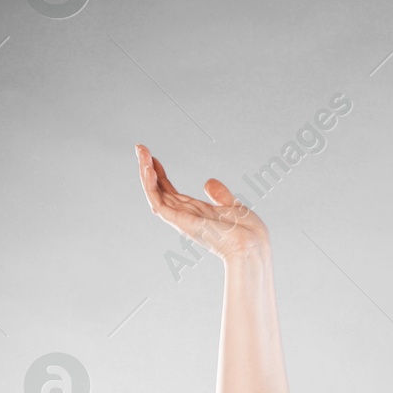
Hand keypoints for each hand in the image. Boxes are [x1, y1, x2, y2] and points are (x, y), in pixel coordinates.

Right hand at [135, 143, 269, 259]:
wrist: (253, 245)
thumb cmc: (248, 233)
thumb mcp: (233, 206)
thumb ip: (220, 195)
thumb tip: (208, 182)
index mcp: (197, 213)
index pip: (171, 192)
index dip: (161, 175)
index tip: (153, 158)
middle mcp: (186, 217)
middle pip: (159, 191)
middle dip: (147, 169)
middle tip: (140, 148)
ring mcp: (182, 219)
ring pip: (154, 195)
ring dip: (145, 173)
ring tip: (141, 152)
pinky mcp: (180, 222)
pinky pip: (158, 203)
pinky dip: (150, 187)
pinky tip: (149, 169)